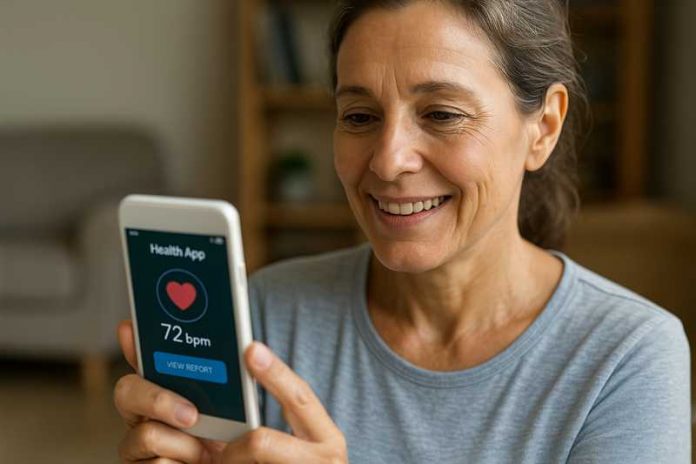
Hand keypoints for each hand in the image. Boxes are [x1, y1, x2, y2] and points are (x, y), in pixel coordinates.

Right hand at [114, 320, 223, 462]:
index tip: (130, 327)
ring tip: (205, 452)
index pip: (142, 360)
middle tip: (192, 415)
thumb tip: (247, 348)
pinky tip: (196, 463)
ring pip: (144, 434)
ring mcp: (137, 444)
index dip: (132, 343)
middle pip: (127, 391)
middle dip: (158, 399)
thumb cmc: (230, 439)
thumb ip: (228, 381)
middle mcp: (143, 413)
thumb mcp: (230, 407)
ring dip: (183, 446)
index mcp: (164, 389)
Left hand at [220, 342, 347, 462]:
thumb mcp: (306, 451)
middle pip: (260, 443)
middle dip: (231, 452)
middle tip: (216, 460)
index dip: (274, 373)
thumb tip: (244, 386)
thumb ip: (282, 428)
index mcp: (327, 440)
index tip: (250, 348)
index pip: (299, 398)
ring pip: (248, 458)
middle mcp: (325, 460)